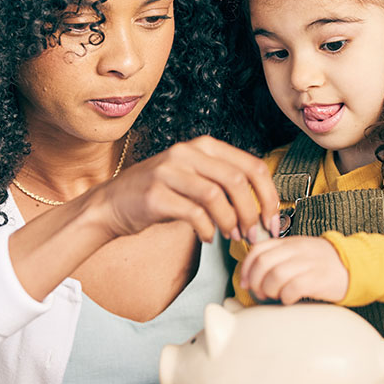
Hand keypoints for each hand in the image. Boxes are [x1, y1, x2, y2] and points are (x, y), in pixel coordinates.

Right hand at [89, 135, 278, 243]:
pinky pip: (194, 214)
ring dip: (230, 223)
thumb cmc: (160, 194)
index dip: (268, 196)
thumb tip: (263, 207)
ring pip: (216, 196)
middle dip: (252, 212)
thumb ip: (224, 182)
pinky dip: (207, 230)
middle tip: (253, 235)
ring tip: (231, 237)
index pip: (251, 166)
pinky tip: (206, 237)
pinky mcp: (155, 195)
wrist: (111, 204)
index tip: (272, 220)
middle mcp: (186, 153)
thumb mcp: (193, 177)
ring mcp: (168, 172)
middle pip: (237, 180)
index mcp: (202, 146)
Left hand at [240, 236, 348, 304]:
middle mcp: (297, 250)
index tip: (245, 282)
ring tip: (275, 296)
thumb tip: (252, 275)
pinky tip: (289, 299)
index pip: (258, 250)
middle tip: (259, 293)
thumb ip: (278, 257)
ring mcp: (308, 263)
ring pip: (275, 276)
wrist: (355, 266)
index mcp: (289, 243)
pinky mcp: (318, 279)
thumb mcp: (299, 252)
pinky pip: (293, 288)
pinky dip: (286, 297)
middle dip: (255, 282)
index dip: (246, 268)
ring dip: (269, 290)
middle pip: (263, 263)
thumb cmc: (323, 264)